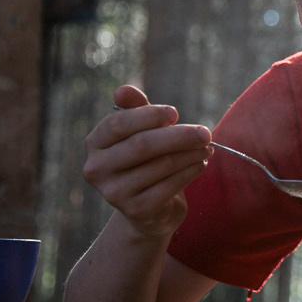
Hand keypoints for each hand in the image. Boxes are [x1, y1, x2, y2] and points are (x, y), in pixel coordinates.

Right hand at [82, 85, 212, 238]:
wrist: (149, 210)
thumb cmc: (146, 161)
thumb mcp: (140, 132)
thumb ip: (135, 110)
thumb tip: (123, 90)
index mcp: (94, 144)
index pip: (119, 123)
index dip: (149, 115)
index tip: (175, 113)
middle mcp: (96, 169)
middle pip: (143, 144)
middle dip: (180, 135)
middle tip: (205, 132)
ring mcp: (114, 193)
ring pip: (162, 164)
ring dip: (191, 153)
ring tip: (207, 147)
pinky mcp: (136, 210)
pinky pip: (171, 185)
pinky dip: (191, 171)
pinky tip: (200, 164)